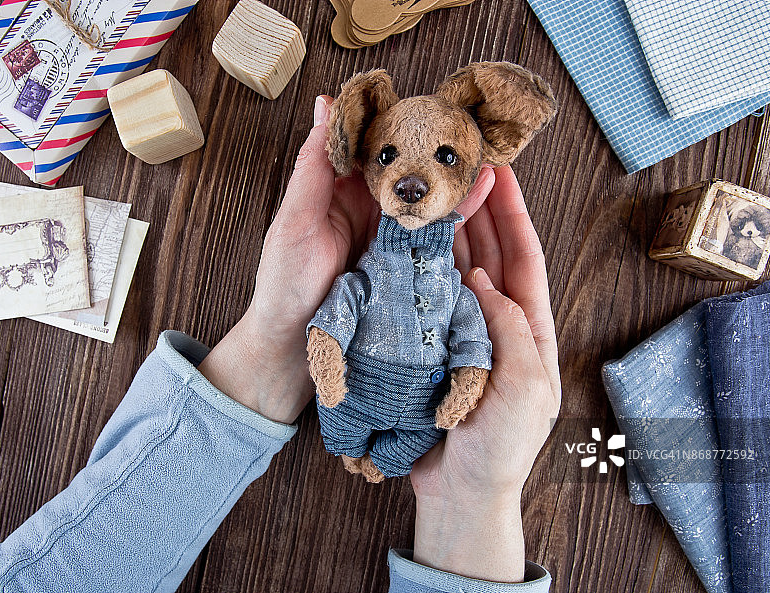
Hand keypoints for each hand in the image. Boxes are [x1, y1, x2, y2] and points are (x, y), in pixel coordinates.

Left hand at [198, 96, 495, 423]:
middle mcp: (367, 206)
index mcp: (338, 188)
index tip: (425, 102)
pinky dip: (455, 216)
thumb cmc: (284, 284)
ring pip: (424, 199)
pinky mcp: (403, 263)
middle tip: (470, 126)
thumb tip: (327, 103)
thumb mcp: (294, 222)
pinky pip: (432, 236)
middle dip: (436, 149)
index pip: (371, 145)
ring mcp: (388, 235)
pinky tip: (479, 197)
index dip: (397, 122)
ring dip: (451, 179)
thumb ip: (313, 168)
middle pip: (406, 170)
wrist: (293, 346)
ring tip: (485, 157)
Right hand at [410, 166, 560, 582]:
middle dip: (479, 212)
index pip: (525, 258)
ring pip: (457, 271)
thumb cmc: (502, 447)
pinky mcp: (434, 345)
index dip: (514, 214)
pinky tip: (409, 245)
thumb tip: (484, 279)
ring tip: (432, 196)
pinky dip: (422, 270)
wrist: (461, 491)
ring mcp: (464, 332)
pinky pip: (429, 298)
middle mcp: (498, 322)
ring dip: (448, 235)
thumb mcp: (524, 388)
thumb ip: (511, 331)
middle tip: (461, 171)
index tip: (502, 172)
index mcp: (531, 329)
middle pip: (490, 254)